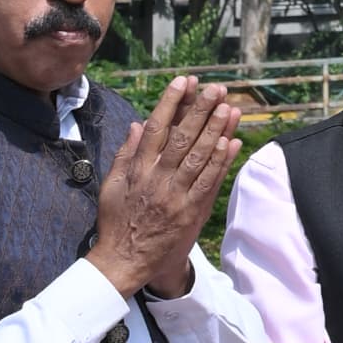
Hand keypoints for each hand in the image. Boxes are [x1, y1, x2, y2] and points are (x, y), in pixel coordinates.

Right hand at [91, 75, 244, 299]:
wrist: (124, 261)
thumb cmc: (116, 222)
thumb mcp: (111, 186)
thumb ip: (125, 154)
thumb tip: (136, 123)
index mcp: (136, 170)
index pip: (156, 128)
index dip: (171, 102)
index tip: (183, 81)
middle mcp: (156, 179)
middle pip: (182, 138)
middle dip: (201, 110)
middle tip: (216, 88)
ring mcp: (175, 196)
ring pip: (199, 157)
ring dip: (216, 130)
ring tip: (229, 107)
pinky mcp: (190, 213)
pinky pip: (209, 182)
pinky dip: (221, 161)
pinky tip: (231, 142)